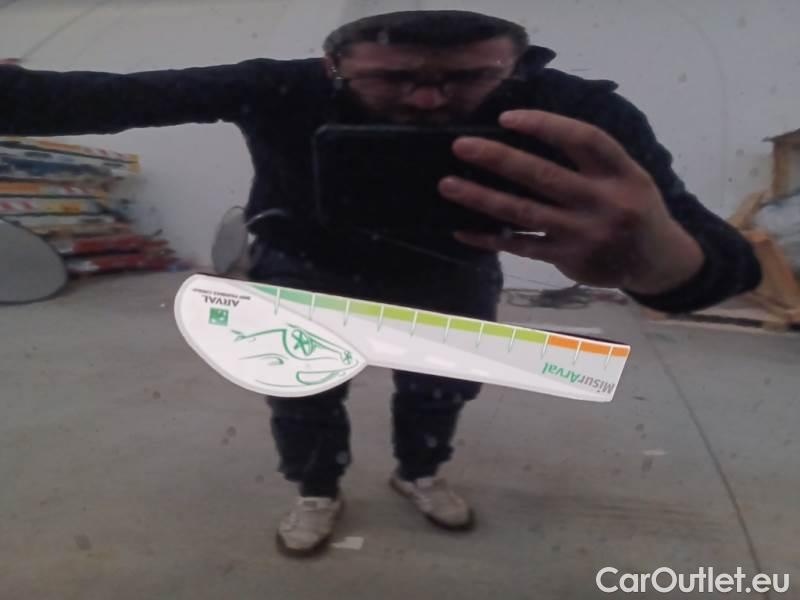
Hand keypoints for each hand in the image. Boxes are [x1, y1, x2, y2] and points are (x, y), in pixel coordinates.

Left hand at [438, 110, 703, 293]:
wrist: (657, 261)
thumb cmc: (634, 208)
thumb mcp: (629, 176)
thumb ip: (590, 160)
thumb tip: (525, 137)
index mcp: (621, 172)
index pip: (583, 139)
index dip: (545, 125)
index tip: (506, 118)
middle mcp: (603, 201)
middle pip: (543, 175)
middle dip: (498, 159)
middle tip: (461, 146)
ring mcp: (583, 233)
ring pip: (524, 213)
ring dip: (482, 198)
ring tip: (448, 185)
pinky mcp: (568, 258)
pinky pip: (522, 246)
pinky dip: (490, 239)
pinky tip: (463, 230)